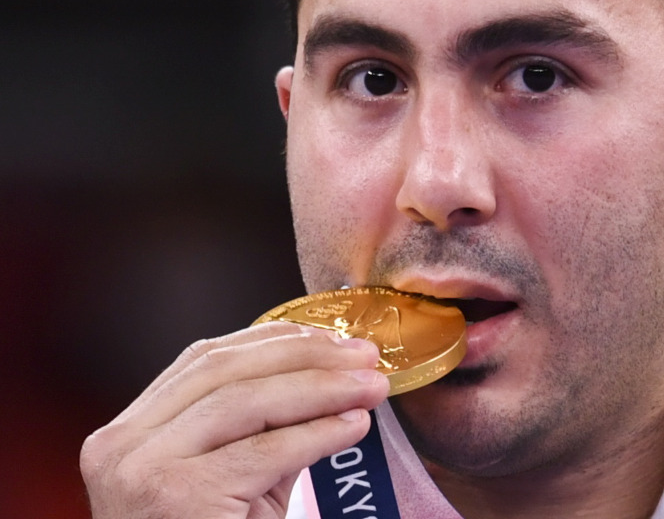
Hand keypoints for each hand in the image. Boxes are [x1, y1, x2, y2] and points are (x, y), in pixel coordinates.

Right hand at [80, 322, 389, 518]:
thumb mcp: (234, 480)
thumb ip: (266, 429)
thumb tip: (334, 380)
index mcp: (131, 431)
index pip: (206, 360)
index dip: (273, 340)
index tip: (331, 337)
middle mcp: (123, 443)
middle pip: (226, 370)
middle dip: (304, 355)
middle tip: (365, 356)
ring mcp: (144, 469)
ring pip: (246, 402)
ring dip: (320, 388)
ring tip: (370, 387)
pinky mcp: (178, 496)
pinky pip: (264, 451)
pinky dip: (316, 433)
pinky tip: (352, 426)